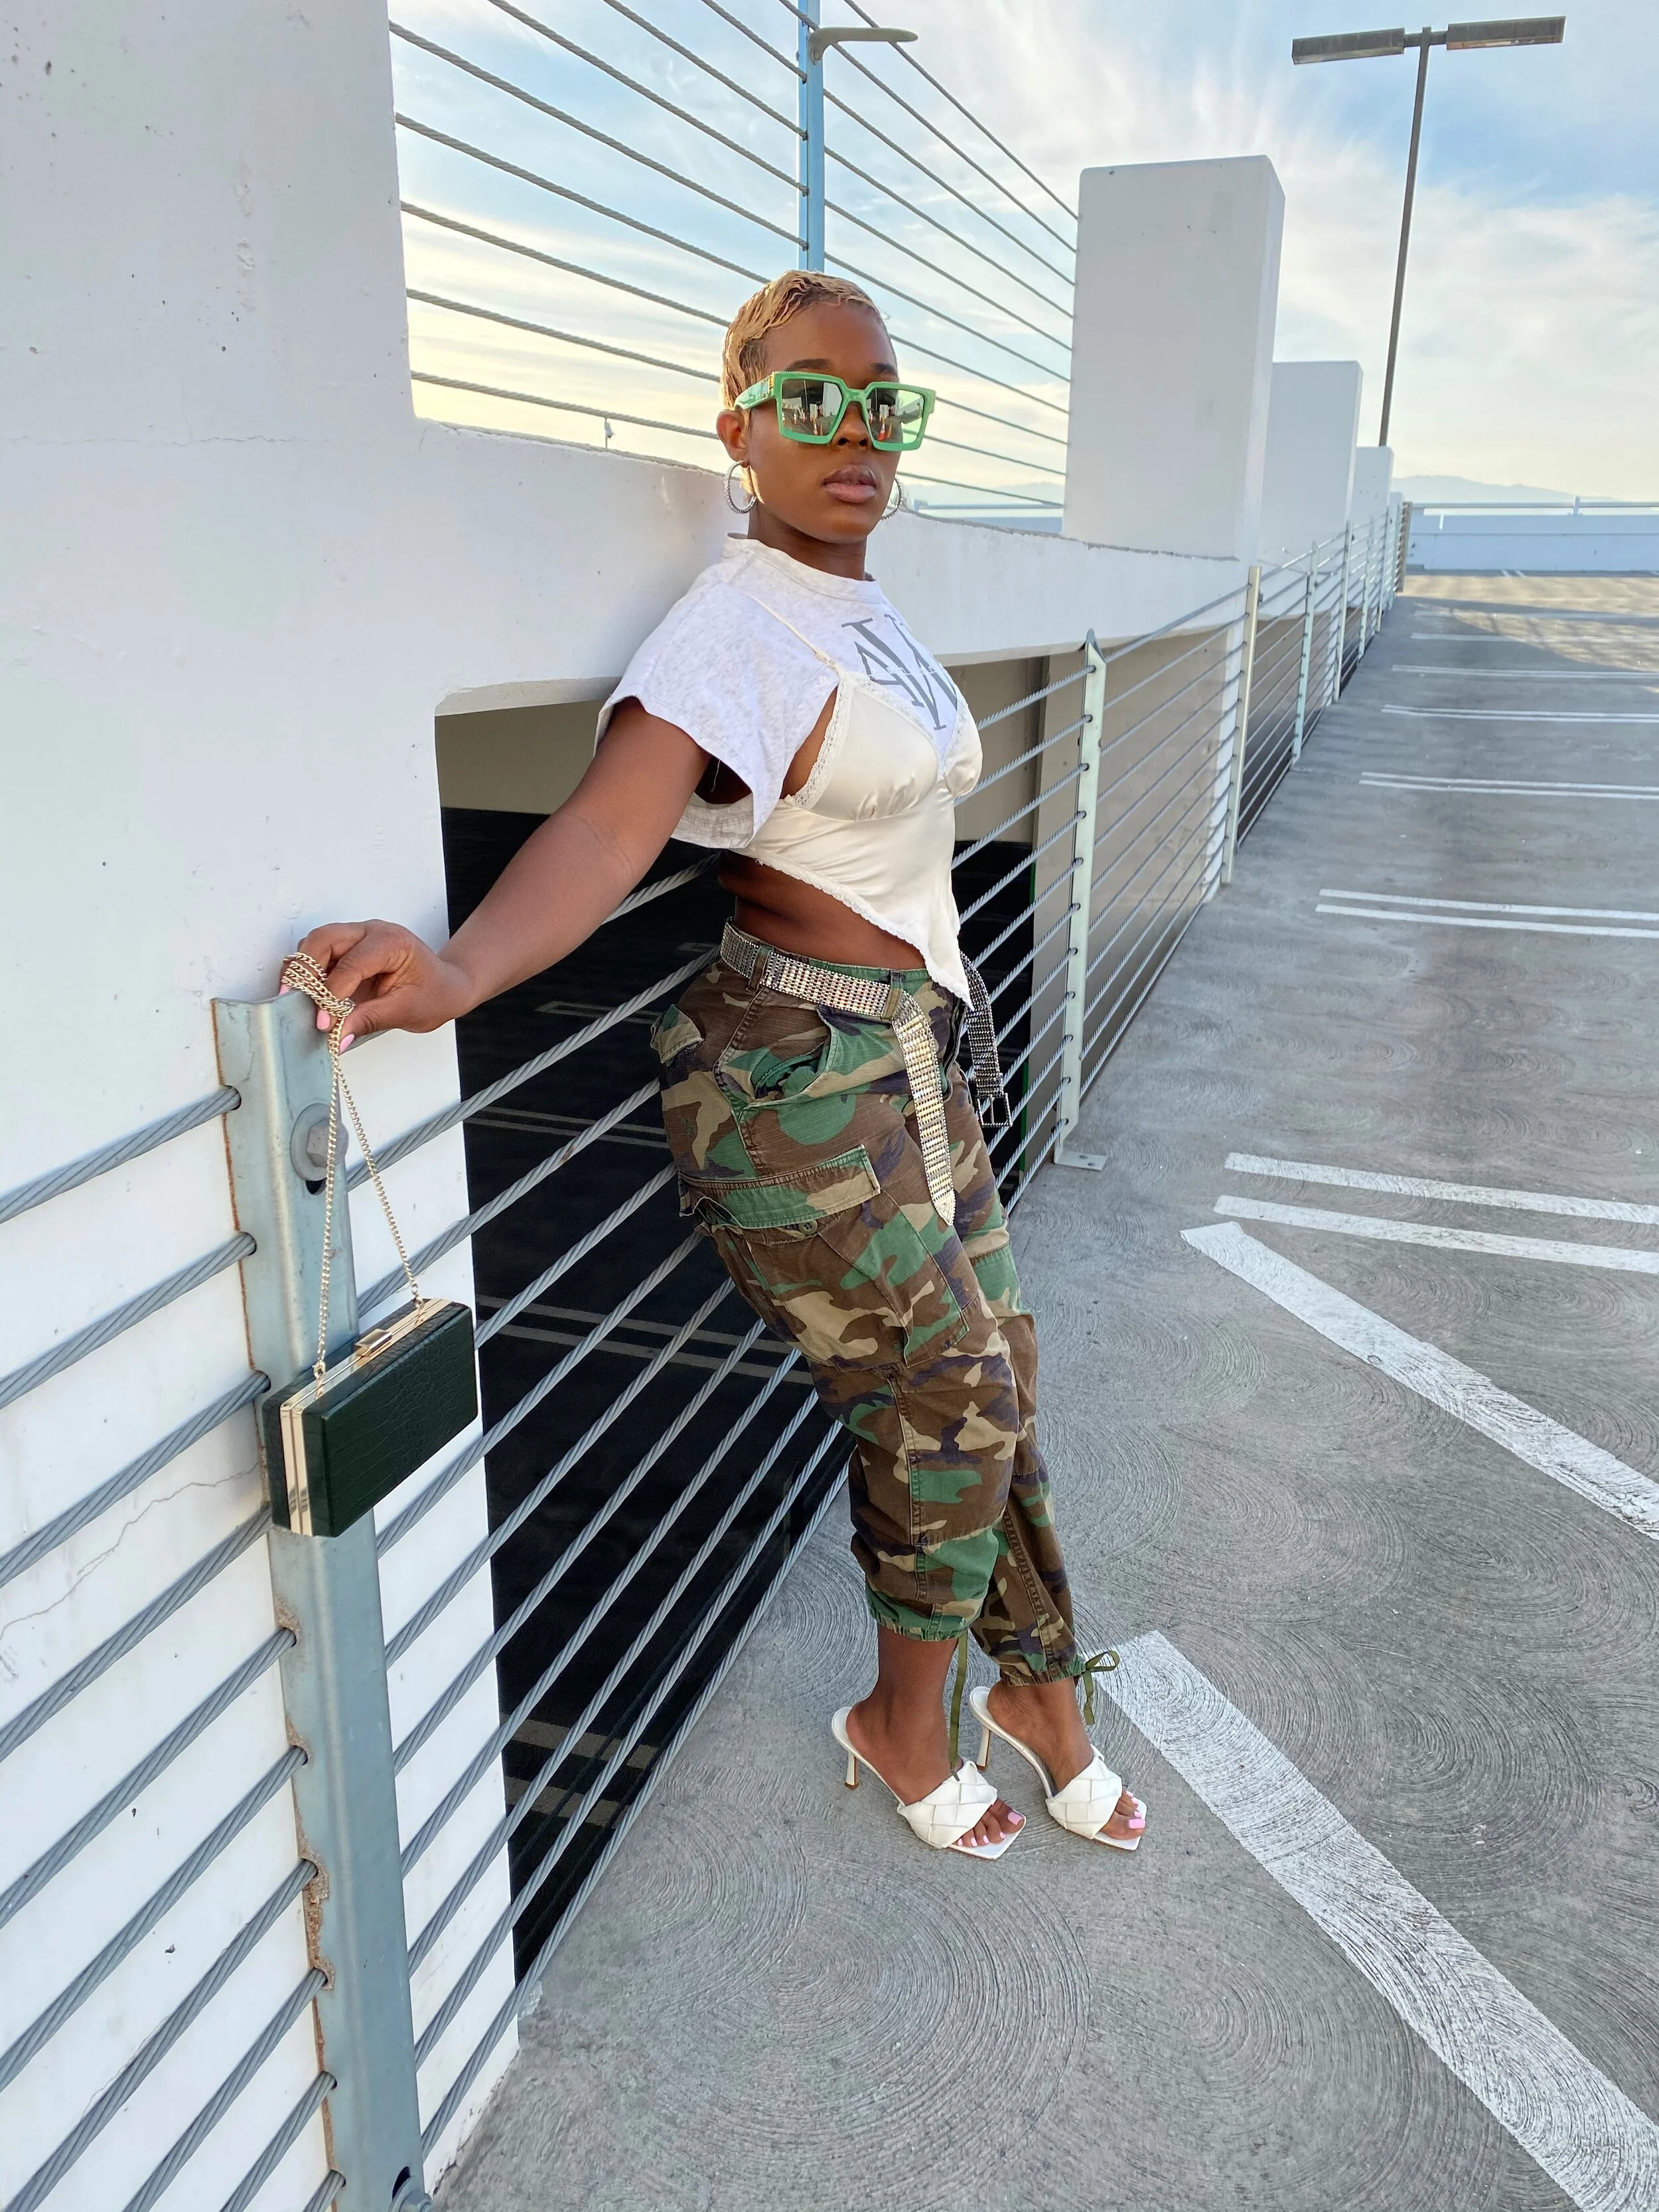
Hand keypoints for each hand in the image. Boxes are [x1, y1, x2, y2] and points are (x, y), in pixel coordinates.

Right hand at [283, 921, 474, 1046]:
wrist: (445, 985)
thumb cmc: (433, 994)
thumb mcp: (406, 1011)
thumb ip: (368, 1020)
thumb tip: (335, 1037)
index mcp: (391, 943)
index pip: (351, 964)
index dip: (331, 994)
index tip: (322, 1023)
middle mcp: (371, 932)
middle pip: (324, 939)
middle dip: (305, 970)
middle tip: (292, 1000)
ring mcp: (357, 936)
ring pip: (316, 942)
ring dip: (302, 969)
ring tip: (295, 999)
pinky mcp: (347, 948)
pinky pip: (319, 953)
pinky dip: (308, 972)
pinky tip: (306, 995)